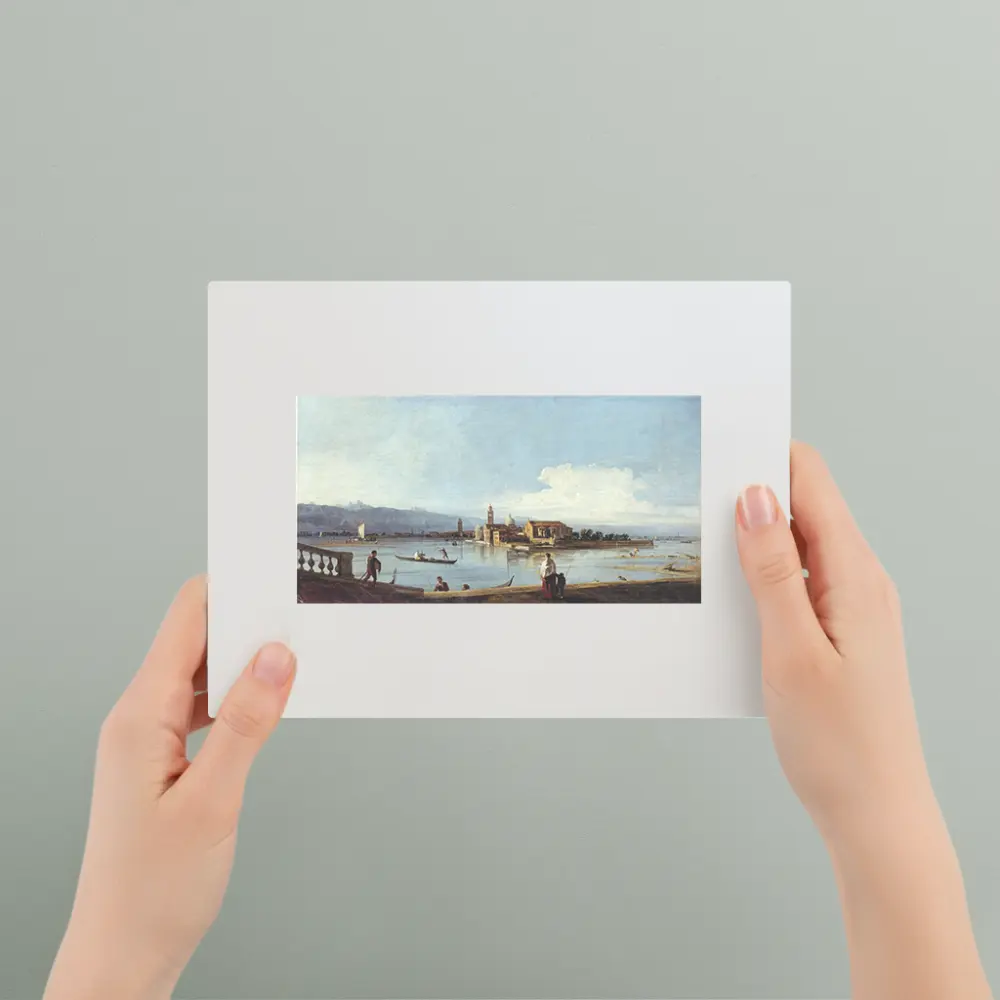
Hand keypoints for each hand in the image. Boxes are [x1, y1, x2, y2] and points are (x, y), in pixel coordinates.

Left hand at [44, 577, 296, 999]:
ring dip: (245, 664)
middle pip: (195, 639)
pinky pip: (203, 706)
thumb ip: (247, 724)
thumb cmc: (154, 889)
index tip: (274, 580)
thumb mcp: (213, 801)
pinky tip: (266, 707)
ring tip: (291, 663)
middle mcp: (138, 717)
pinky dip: (237, 698)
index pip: (185, 620)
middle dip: (247, 624)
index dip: (230, 590)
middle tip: (299, 623)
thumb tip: (275, 658)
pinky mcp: (164, 757)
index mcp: (138, 716)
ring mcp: (149, 737)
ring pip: (202, 673)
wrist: (124, 951)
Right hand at [736, 442, 927, 840]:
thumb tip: (754, 496)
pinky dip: (765, 577)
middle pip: (804, 506)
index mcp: (855, 575)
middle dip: (750, 496)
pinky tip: (732, 600)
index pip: (812, 481)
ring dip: (754, 541)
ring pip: (799, 545)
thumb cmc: (838, 743)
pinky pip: (800, 581)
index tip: (715, 455)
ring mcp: (852, 606)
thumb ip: (773, 570)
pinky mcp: (840, 630)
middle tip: (694, 508)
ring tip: (705, 555)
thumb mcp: (791, 651)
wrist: (875, 813)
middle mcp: (860, 580)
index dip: (764, 458)